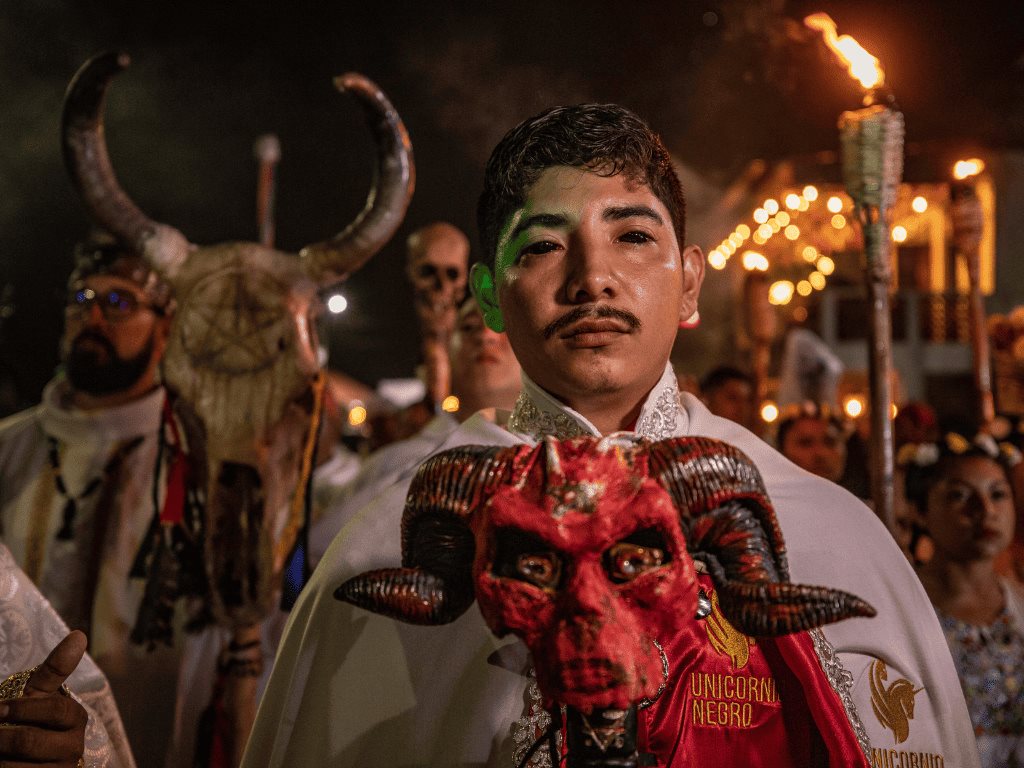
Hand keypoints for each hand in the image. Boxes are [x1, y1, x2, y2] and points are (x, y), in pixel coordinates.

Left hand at [0, 630, 88, 765]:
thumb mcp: (38, 695)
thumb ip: (55, 669)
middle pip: (31, 741)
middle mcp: (73, 748)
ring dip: (0, 758)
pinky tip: (1, 762)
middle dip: (2, 738)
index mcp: (75, 719)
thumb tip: (79, 635)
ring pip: (20, 767)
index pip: (55, 711)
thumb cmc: (29, 719)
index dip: (23, 710)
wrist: (25, 758)